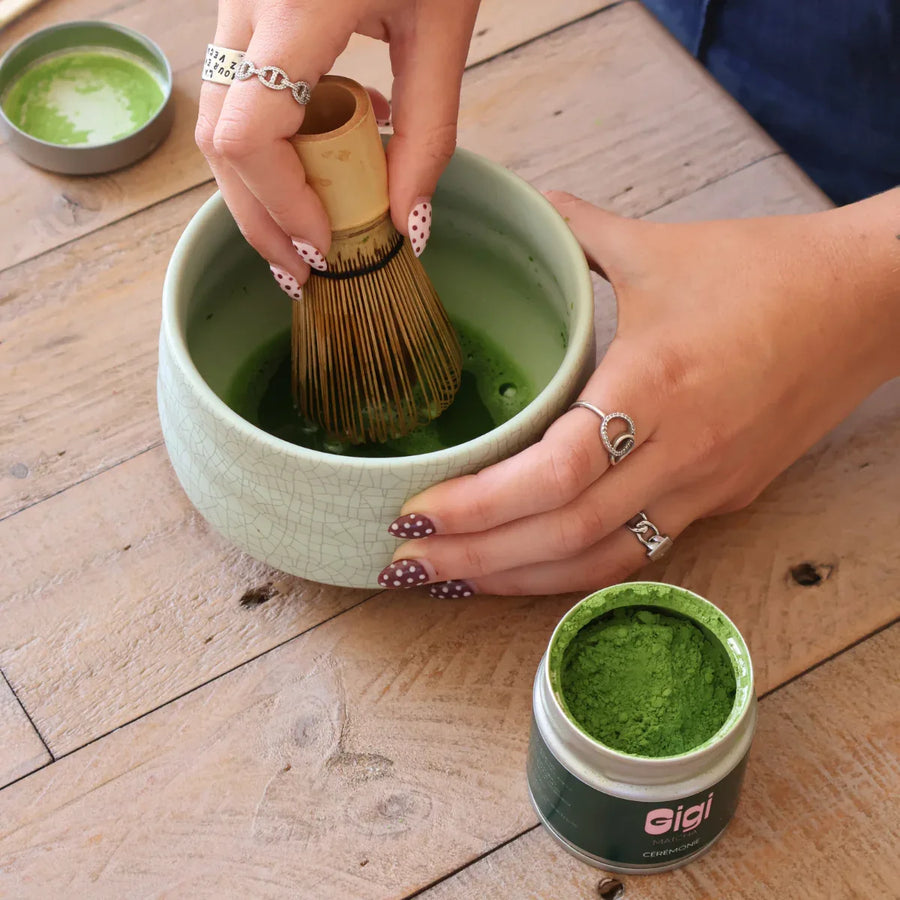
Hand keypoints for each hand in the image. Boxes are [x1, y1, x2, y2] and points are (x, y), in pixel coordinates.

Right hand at [195, 0, 478, 295]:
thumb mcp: (444, 29)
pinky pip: (245, 91)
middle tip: (302, 266)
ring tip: (313, 226)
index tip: (324, 244)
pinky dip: (279, 141)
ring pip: (223, 119)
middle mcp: (248, 4)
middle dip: (260, 216)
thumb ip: (428, 130)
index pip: (249, 134)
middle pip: (220, 139)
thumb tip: (406, 221)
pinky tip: (331, 150)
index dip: (279, 205)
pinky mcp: (251, 10)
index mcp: (297, 6)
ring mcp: (239, 3)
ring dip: (264, 186)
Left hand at [378, 189, 899, 596]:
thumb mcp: (658, 245)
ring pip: (599, 561)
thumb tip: (525, 209)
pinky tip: (524, 569)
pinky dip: (571, 570)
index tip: (413, 513)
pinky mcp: (721, 500)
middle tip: (402, 562)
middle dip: (473, 558)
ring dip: (516, 580)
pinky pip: (635, 554)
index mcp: (655, 383)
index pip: (552, 474)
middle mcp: (681, 451)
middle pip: (563, 535)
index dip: (476, 507)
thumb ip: (577, 230)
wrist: (867, 304)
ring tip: (450, 578)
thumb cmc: (767, 270)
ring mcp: (705, 487)